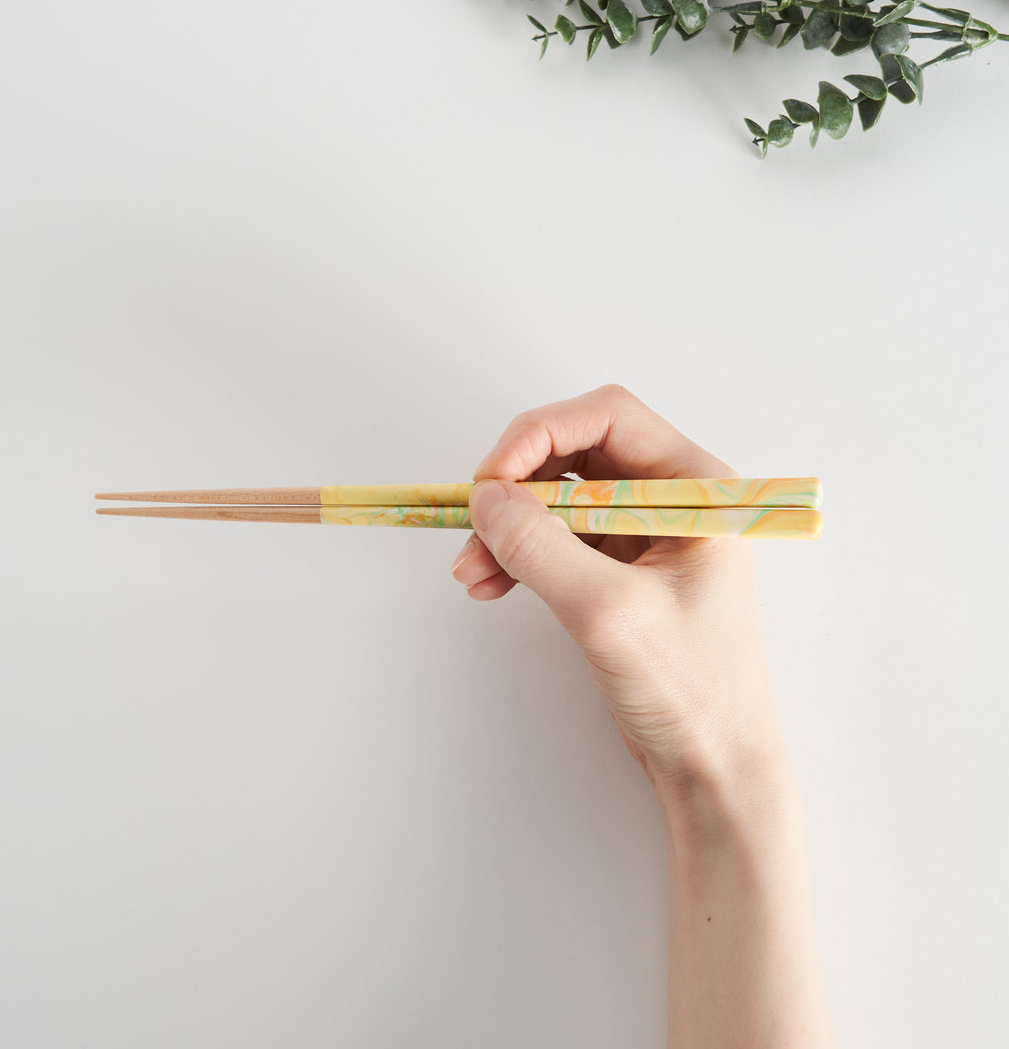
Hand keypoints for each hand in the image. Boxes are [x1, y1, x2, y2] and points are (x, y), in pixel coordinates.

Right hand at [451, 384, 785, 793]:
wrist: (712, 766)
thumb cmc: (691, 689)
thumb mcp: (607, 611)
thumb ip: (541, 548)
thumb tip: (485, 498)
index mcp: (694, 488)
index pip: (608, 416)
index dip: (540, 433)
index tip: (492, 477)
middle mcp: (668, 499)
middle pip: (575, 452)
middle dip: (518, 485)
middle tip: (474, 520)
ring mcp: (641, 535)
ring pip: (558, 499)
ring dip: (509, 526)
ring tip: (471, 570)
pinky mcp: (617, 570)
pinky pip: (557, 540)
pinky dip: (518, 555)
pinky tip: (489, 583)